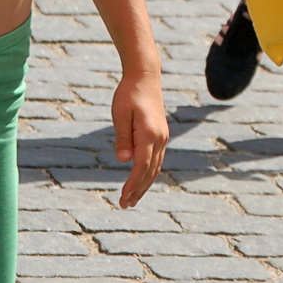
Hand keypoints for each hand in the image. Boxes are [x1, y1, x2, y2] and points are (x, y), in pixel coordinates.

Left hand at [112, 70, 168, 207]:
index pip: (141, 166)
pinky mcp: (160, 134)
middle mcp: (159, 138)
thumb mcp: (120, 114)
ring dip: (144, 184)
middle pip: (150, 171)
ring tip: (132, 199)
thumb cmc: (129, 94)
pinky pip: (156, 159)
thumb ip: (122, 137)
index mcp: (149, 134)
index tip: (123, 197)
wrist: (145, 77)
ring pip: (155, 167)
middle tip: (125, 205)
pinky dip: (149, 173)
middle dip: (138, 190)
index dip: (132, 184)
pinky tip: (140, 180)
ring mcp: (162, 136)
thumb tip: (124, 160)